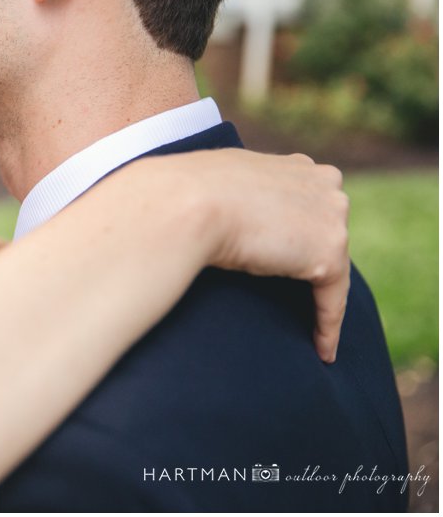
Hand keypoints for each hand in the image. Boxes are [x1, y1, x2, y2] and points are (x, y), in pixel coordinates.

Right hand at [136, 150, 349, 362]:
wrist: (185, 203)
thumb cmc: (185, 193)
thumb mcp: (219, 183)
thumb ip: (239, 194)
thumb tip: (221, 211)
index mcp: (296, 165)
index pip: (309, 206)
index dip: (300, 235)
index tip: (292, 262)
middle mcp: (323, 183)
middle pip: (327, 233)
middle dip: (315, 263)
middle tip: (298, 300)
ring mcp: (331, 216)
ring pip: (331, 267)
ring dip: (320, 298)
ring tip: (309, 331)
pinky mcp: (329, 253)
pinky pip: (333, 300)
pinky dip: (328, 328)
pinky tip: (322, 352)